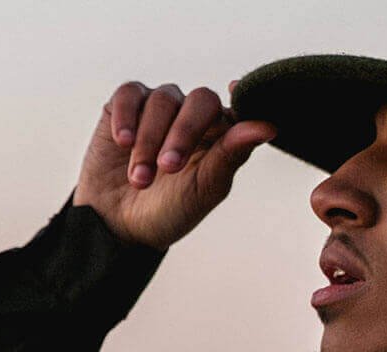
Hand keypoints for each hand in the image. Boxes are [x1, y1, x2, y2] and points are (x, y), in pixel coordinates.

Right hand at [73, 80, 275, 250]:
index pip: (238, 108)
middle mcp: (194, 114)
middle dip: (184, 133)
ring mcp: (161, 106)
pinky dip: (126, 117)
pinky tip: (124, 143)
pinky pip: (130, 94)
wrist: (119, 224)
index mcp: (222, 134)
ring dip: (149, 141)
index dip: (241, 99)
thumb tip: (268, 126)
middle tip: (168, 168)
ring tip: (140, 180)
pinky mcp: (126, 104)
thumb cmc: (170, 210)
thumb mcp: (204, 189)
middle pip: (200, 100)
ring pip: (163, 100)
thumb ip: (232, 155)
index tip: (234, 92)